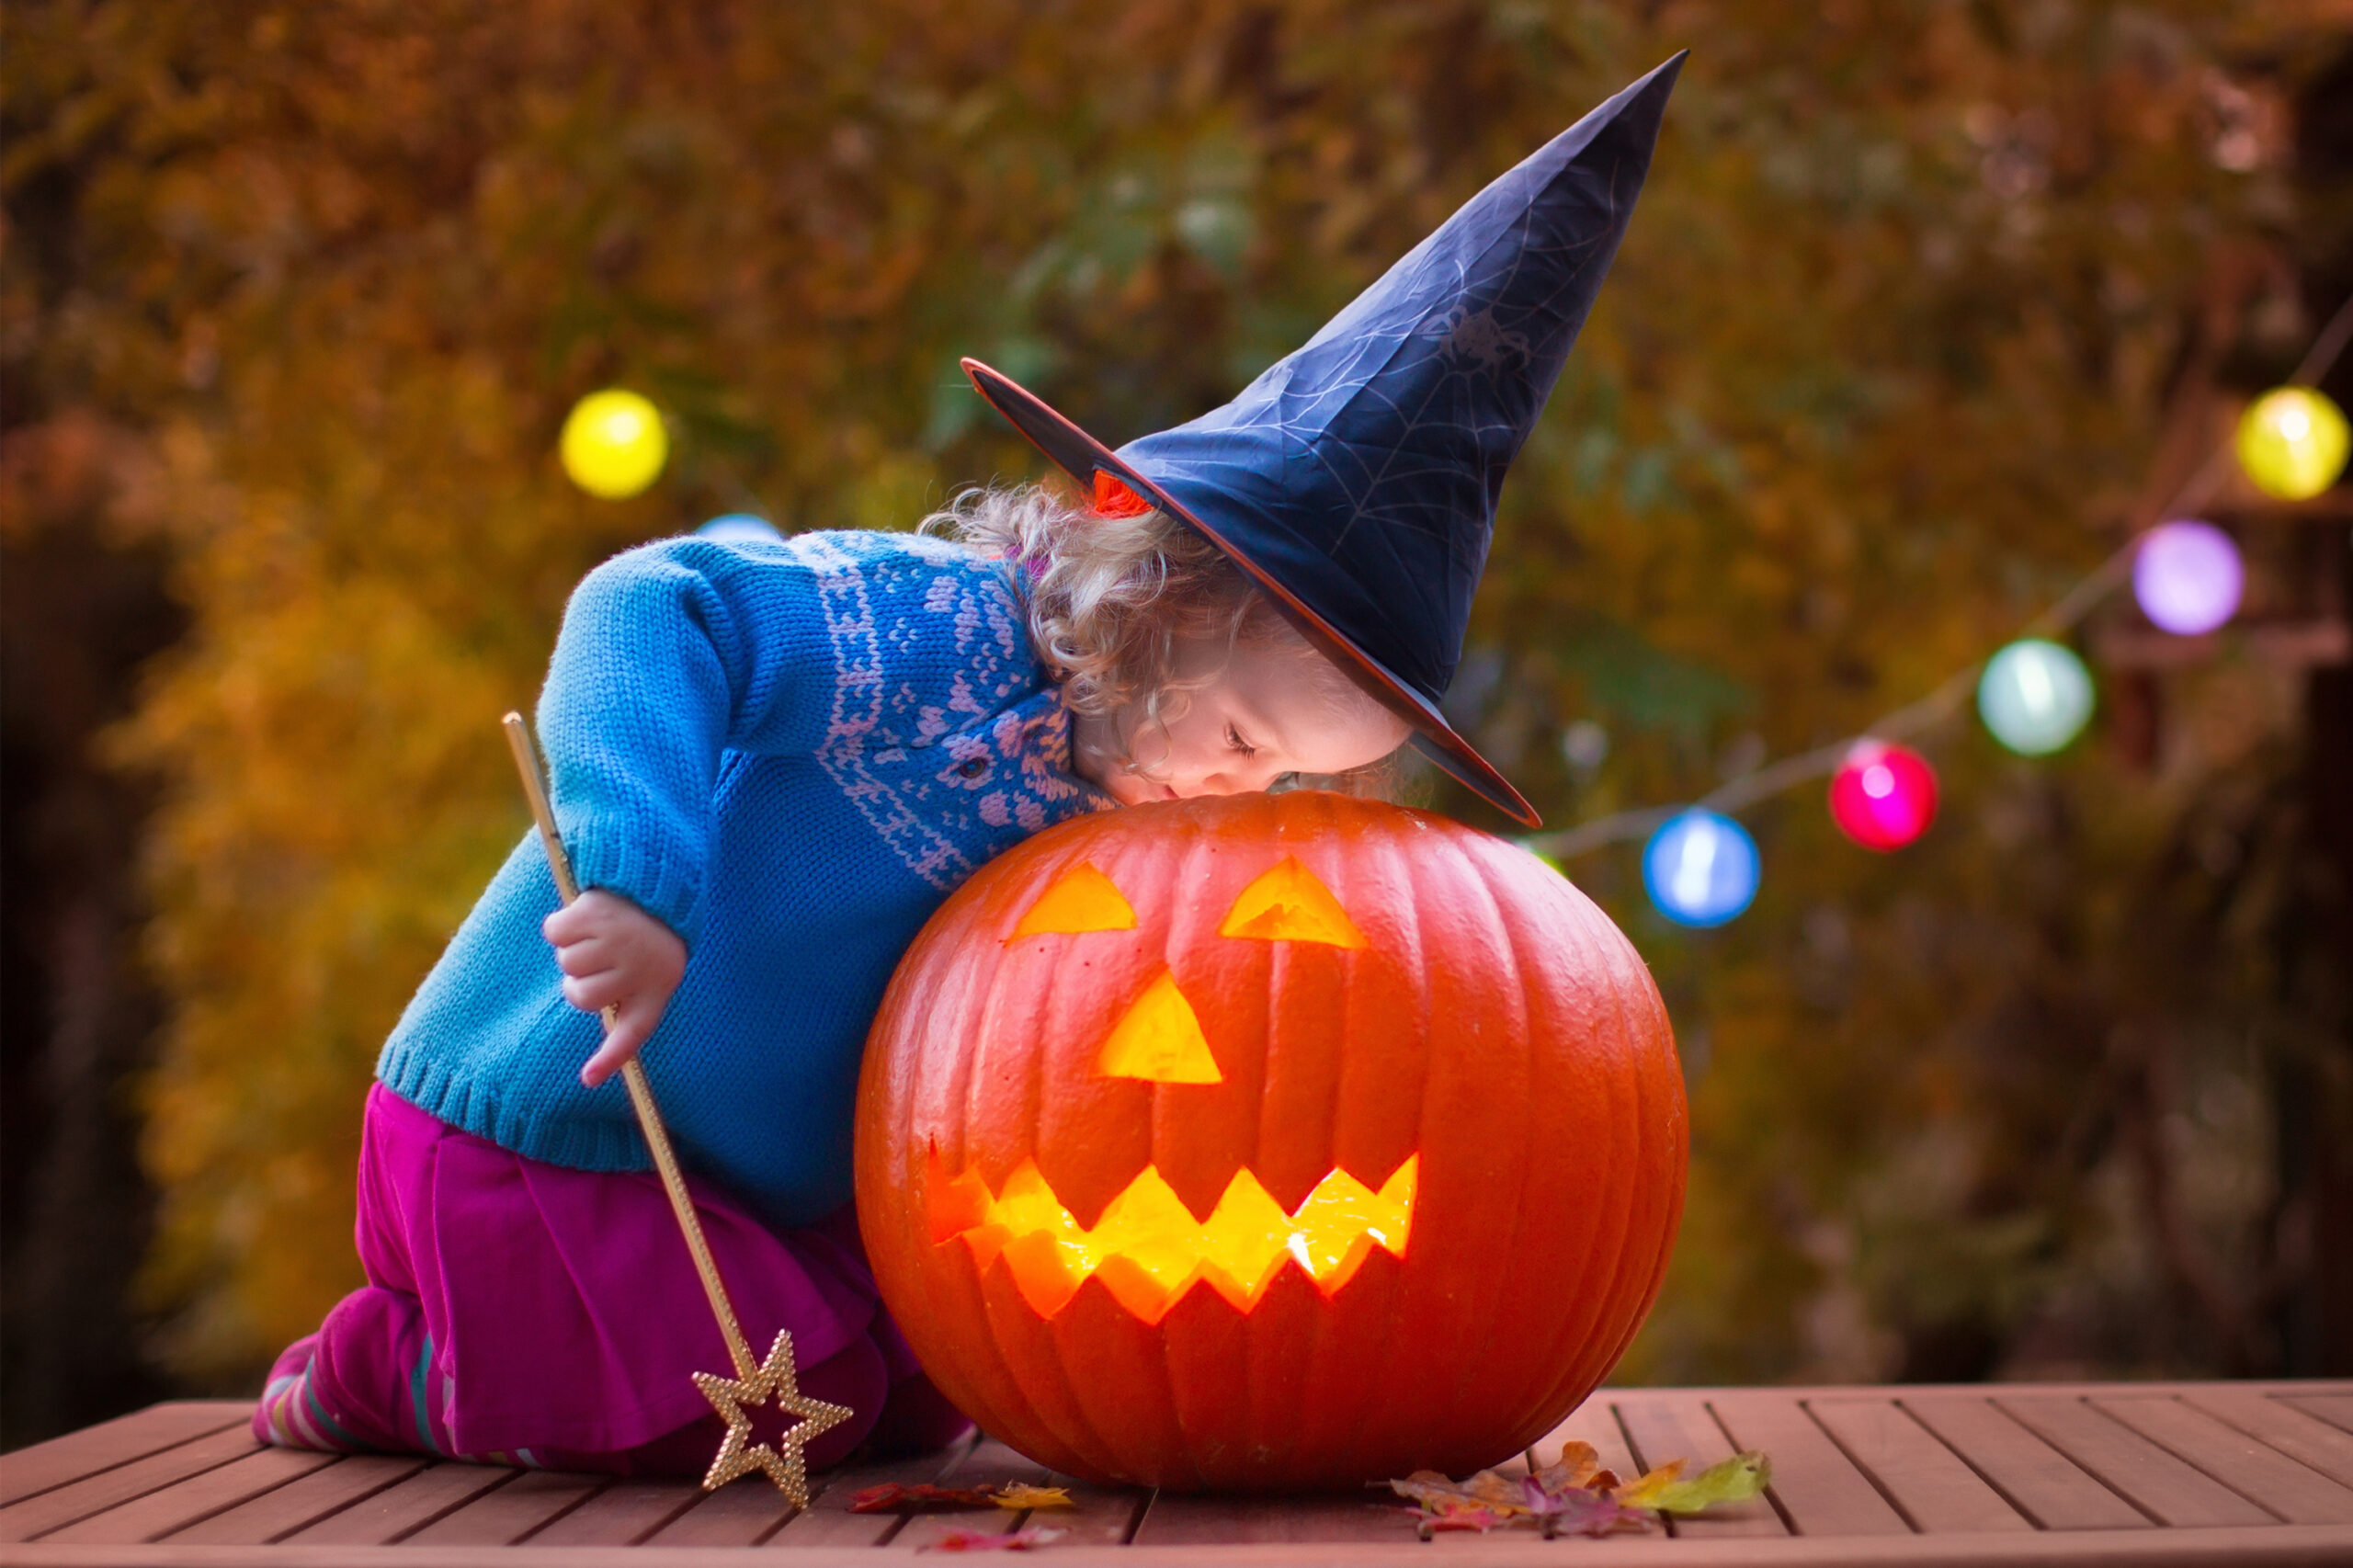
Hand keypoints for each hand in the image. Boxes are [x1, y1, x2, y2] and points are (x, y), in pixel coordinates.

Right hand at [543, 889, 687, 1087]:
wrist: (653, 889)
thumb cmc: (645, 946)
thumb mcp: (650, 981)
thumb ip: (622, 1022)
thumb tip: (591, 1079)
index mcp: (656, 989)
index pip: (633, 1033)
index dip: (610, 1058)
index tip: (588, 1079)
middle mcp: (638, 967)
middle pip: (578, 995)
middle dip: (581, 979)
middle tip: (604, 957)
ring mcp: (618, 938)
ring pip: (566, 963)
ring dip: (574, 948)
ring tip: (602, 934)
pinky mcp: (595, 911)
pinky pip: (554, 933)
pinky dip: (561, 926)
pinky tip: (588, 917)